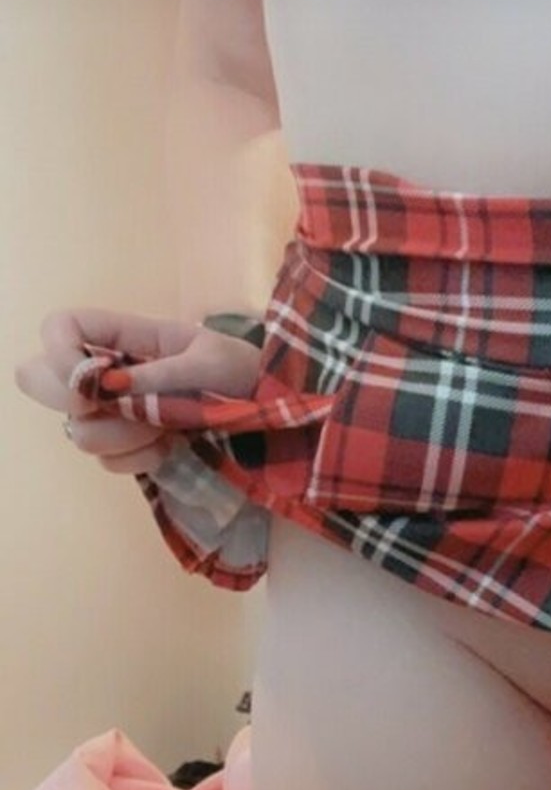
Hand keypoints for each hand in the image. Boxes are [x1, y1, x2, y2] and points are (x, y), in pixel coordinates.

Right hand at [15, 309, 263, 475]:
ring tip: (167, 430)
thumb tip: (109, 386)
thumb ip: (158, 373)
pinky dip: (139, 459)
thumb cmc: (244, 372)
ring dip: (122, 436)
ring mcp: (114, 412)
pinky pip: (108, 461)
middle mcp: (108, 373)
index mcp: (126, 336)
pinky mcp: (129, 447)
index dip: (59, 354)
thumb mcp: (210, 361)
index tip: (90, 383)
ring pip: (78, 431)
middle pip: (40, 380)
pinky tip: (171, 449)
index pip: (58, 328)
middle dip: (74, 401)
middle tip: (120, 408)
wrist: (271, 410)